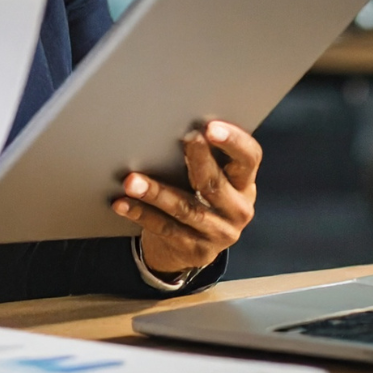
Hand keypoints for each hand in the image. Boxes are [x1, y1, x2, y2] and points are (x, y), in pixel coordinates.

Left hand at [110, 120, 260, 277]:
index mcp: (244, 183)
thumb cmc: (201, 197)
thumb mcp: (216, 178)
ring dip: (156, 192)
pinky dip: (141, 213)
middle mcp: (237, 209)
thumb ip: (207, 156)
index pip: (249, 158)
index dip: (234, 142)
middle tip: (183, 139)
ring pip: (185, 208)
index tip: (211, 127)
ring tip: (133, 180)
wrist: (194, 249)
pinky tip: (122, 203)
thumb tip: (174, 122)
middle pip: (215, 183)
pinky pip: (164, 228)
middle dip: (198, 159)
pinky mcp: (195, 250)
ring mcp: (218, 233)